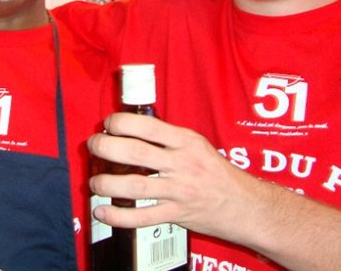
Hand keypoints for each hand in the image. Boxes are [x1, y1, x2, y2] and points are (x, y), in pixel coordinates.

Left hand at [88, 113, 252, 240]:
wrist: (246, 205)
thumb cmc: (217, 173)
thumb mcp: (196, 144)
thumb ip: (167, 138)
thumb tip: (130, 130)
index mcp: (185, 140)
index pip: (146, 125)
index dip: (120, 122)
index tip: (108, 124)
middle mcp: (181, 163)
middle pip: (135, 152)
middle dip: (106, 147)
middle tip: (94, 146)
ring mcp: (178, 190)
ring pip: (135, 185)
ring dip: (107, 184)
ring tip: (94, 182)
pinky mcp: (176, 214)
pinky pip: (142, 217)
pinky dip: (118, 217)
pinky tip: (102, 212)